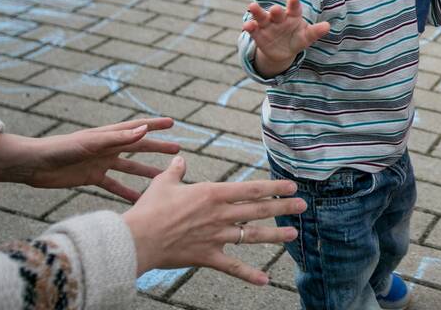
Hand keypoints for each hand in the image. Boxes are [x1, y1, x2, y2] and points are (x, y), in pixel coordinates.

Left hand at [0, 117, 181, 202]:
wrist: (33, 165)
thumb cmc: (59, 149)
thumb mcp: (90, 143)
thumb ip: (117, 138)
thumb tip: (144, 130)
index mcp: (108, 135)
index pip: (136, 127)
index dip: (154, 125)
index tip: (172, 123)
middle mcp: (107, 147)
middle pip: (137, 147)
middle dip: (157, 149)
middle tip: (177, 152)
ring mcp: (100, 163)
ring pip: (129, 168)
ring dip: (145, 173)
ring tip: (163, 179)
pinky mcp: (91, 178)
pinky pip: (113, 185)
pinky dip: (125, 192)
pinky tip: (137, 200)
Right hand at [123, 155, 305, 283]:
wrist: (137, 238)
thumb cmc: (149, 209)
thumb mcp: (164, 183)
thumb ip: (176, 171)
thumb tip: (179, 159)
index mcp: (213, 193)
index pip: (251, 189)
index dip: (274, 187)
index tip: (292, 185)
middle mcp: (220, 214)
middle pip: (259, 210)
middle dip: (283, 207)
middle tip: (303, 206)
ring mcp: (216, 236)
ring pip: (252, 235)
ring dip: (275, 235)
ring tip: (295, 234)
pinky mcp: (208, 256)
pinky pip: (232, 267)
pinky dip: (249, 275)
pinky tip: (265, 280)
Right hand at [243, 0, 330, 77]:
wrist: (283, 51)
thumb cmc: (298, 38)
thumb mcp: (307, 36)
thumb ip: (316, 31)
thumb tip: (328, 26)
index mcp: (293, 15)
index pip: (294, 8)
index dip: (293, 4)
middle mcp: (279, 18)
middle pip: (277, 12)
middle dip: (276, 11)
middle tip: (275, 9)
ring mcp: (267, 25)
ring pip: (261, 16)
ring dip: (257, 11)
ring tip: (252, 6)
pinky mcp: (258, 34)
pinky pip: (253, 29)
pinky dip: (249, 26)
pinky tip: (247, 26)